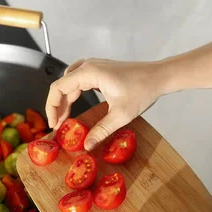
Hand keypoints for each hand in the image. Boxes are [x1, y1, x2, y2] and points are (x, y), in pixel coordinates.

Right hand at [45, 58, 174, 150]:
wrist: (159, 76)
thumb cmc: (142, 90)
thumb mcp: (121, 115)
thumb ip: (101, 130)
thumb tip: (87, 145)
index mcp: (89, 73)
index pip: (58, 88)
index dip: (51, 107)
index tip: (54, 124)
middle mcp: (88, 66)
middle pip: (62, 85)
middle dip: (57, 106)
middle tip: (58, 125)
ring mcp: (94, 66)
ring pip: (69, 82)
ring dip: (65, 99)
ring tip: (64, 118)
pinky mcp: (100, 70)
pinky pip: (79, 80)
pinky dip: (74, 93)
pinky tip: (75, 105)